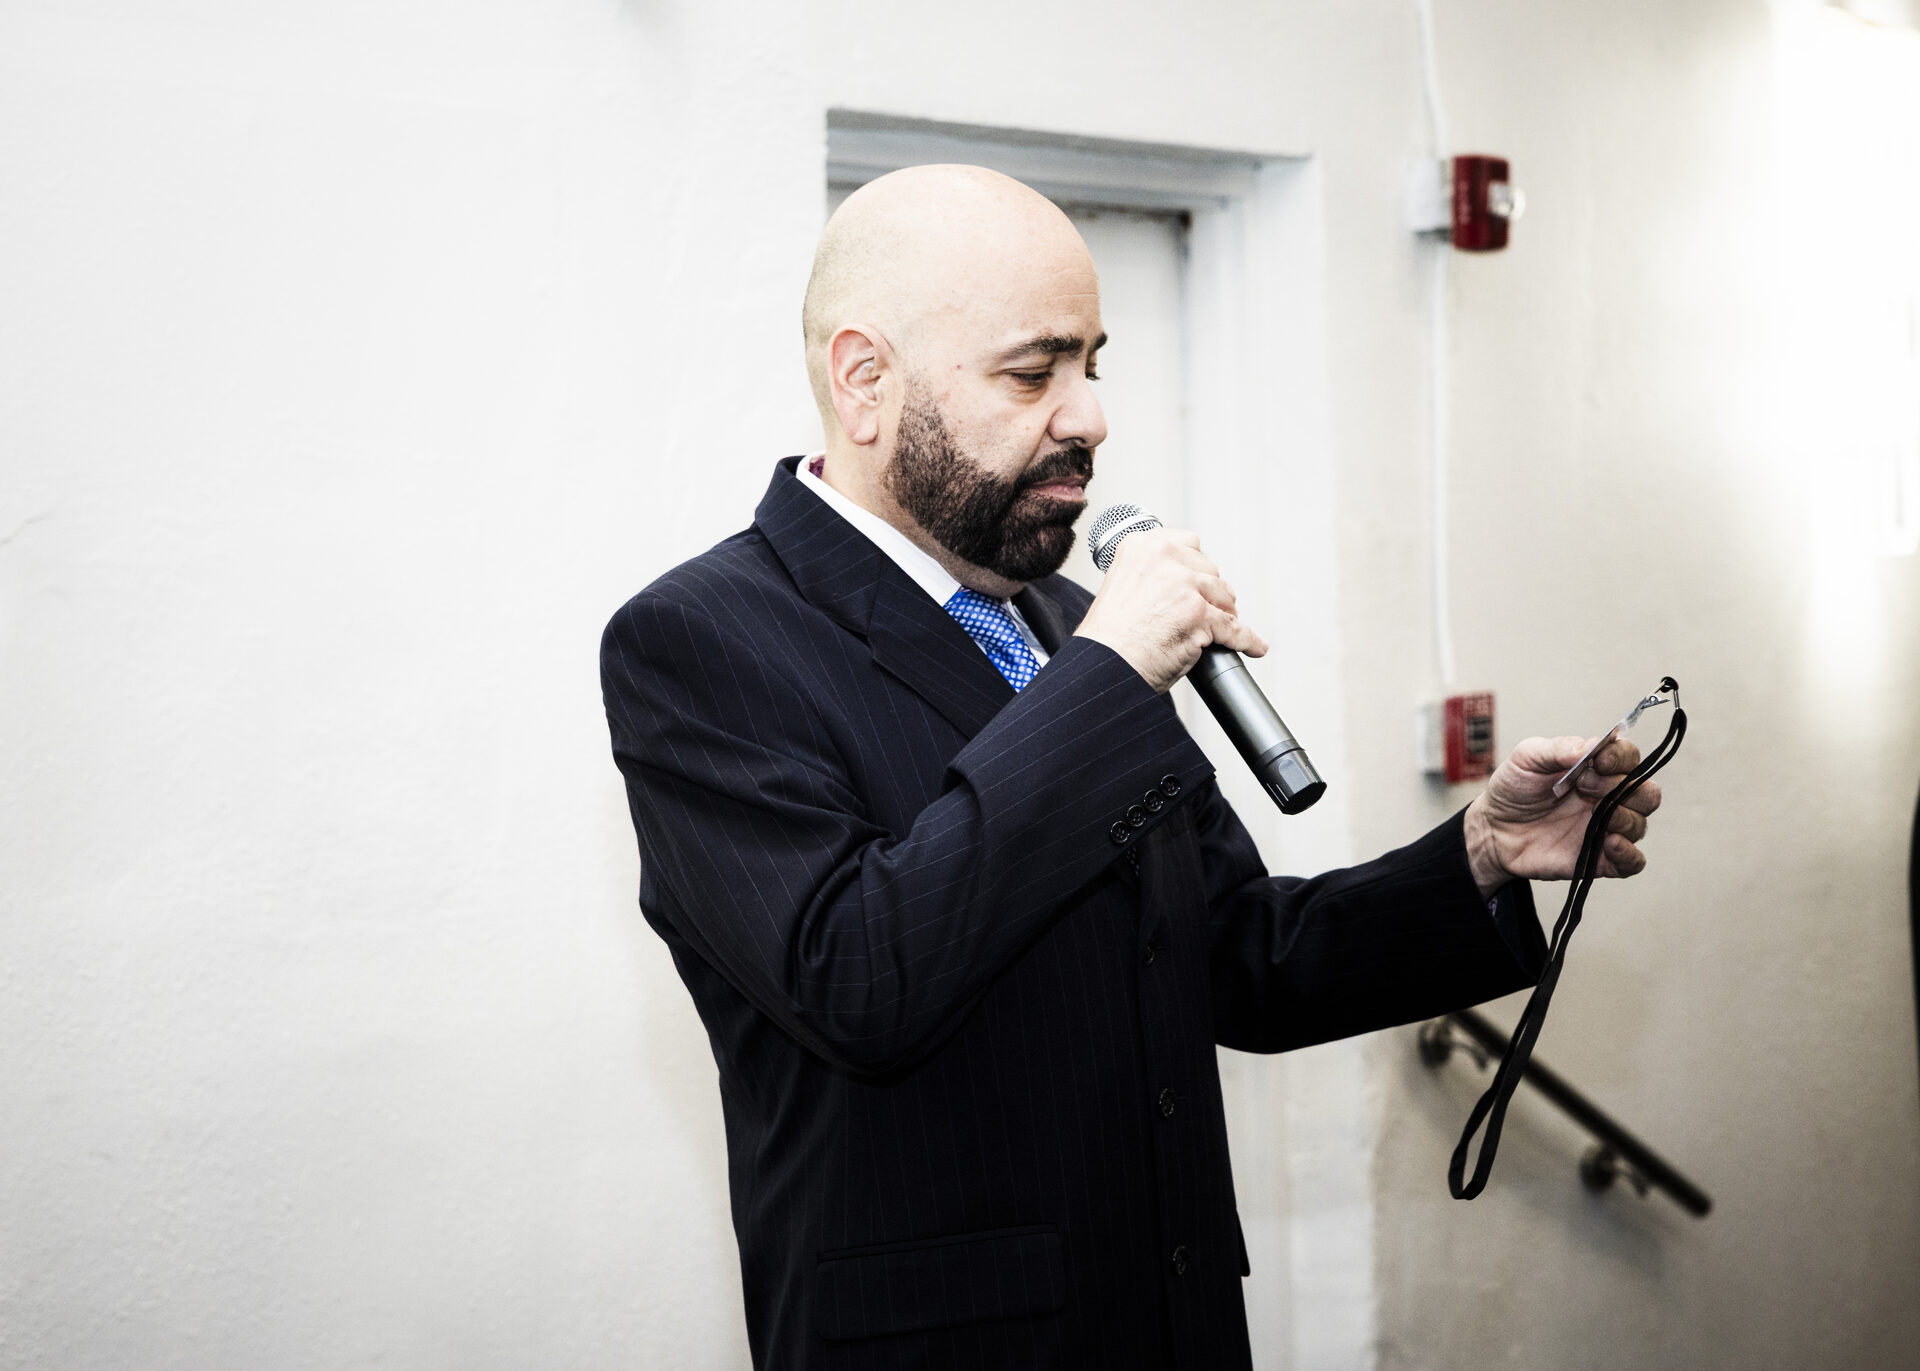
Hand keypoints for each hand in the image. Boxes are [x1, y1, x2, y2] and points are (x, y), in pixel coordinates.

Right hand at [1073, 528, 1268, 692]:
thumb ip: (1151, 574)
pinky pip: (1234, 628)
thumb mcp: (1122, 585)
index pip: (1188, 544)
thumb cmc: (1109, 637)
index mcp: (1141, 546)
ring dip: (1225, 615)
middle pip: (1209, 569)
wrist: (1104, 666)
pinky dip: (1246, 640)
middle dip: (1210, 593)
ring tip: (1217, 632)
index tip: (1197, 581)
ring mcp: (1183, 585)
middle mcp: (1163, 558)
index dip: (1195, 568)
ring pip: (1224, 596)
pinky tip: (1254, 646)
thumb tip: (1185, 580)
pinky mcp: (1199, 614)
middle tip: (1204, 613)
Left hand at [1462, 735, 1663, 898]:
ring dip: (1624, 818)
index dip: (1621, 758)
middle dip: (1625, 788)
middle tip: (1586, 787)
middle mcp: (1609, 798)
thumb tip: (1595, 745)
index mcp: (1597, 769)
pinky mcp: (1600, 859)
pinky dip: (1629, 854)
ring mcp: (1607, 829)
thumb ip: (1560, 747)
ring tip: (1595, 815)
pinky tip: (1609, 843)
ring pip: (1640, 824)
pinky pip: (1633, 862)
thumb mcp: (1527, 759)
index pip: (1630, 758)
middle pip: (1647, 793)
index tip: (1598, 761)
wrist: (1494, 830)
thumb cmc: (1513, 790)